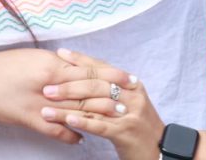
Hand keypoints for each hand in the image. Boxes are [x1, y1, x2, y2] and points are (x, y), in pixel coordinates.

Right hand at [0, 48, 133, 144]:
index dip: (112, 75)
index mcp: (53, 65)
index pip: (90, 71)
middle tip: (129, 103)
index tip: (129, 78)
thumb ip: (58, 64)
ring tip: (113, 120)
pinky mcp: (30, 121)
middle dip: (110, 98)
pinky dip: (70, 135)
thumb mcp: (35, 58)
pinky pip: (55, 132)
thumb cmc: (4, 66)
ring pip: (76, 113)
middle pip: (87, 94)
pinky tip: (81, 139)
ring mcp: (41, 105)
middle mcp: (50, 85)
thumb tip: (77, 66)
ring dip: (96, 117)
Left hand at [41, 48, 164, 159]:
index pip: (102, 68)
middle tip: (46, 88)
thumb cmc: (139, 125)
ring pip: (93, 106)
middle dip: (68, 85)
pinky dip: (82, 122)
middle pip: (96, 85)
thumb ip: (113, 89)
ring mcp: (130, 113)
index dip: (81, 60)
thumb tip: (87, 75)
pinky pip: (100, 125)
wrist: (159, 150)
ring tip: (46, 109)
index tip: (60, 54)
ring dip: (67, 107)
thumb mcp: (130, 102)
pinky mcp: (125, 133)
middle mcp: (132, 95)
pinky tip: (67, 121)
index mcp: (132, 84)